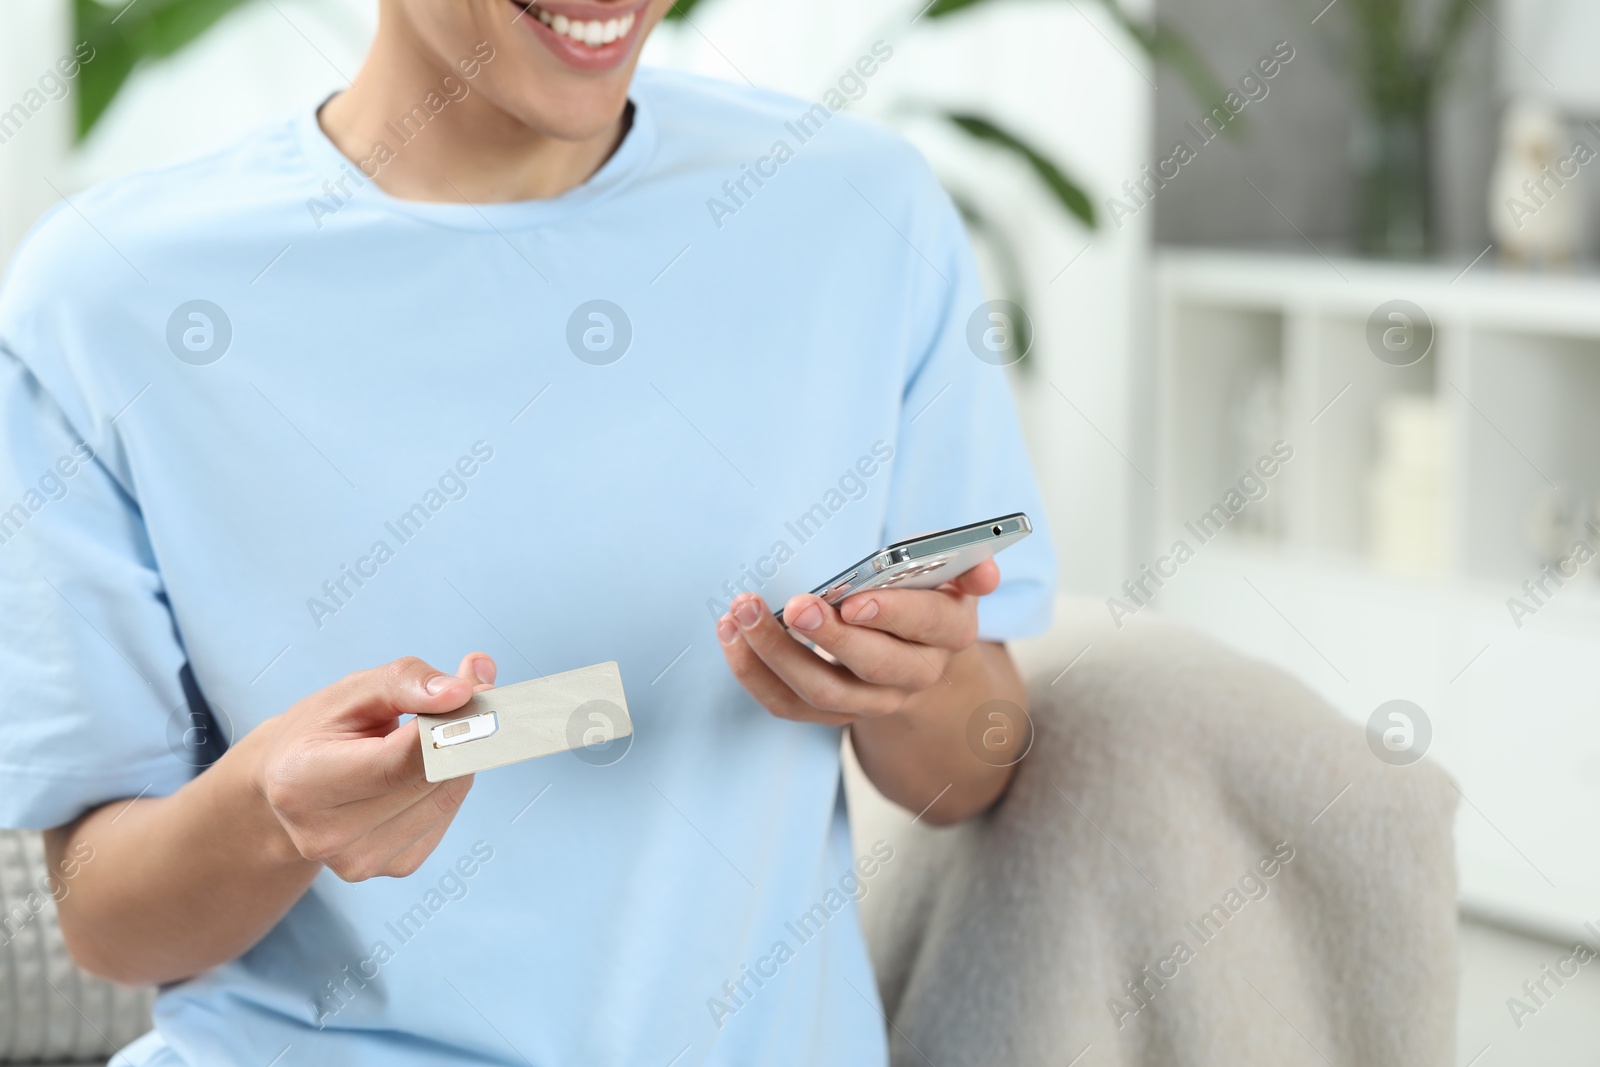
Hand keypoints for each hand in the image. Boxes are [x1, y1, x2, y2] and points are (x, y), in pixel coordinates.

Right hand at [252, 652, 496, 881]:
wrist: (289, 786)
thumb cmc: (319, 732)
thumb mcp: (350, 691)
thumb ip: (406, 682)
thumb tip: (464, 692)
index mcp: (304, 784)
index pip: (398, 762)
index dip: (445, 727)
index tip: (474, 692)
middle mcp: (328, 835)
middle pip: (429, 780)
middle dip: (461, 732)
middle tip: (472, 693)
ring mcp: (361, 860)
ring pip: (446, 796)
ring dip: (460, 756)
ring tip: (438, 728)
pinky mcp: (394, 867)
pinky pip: (446, 814)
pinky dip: (448, 783)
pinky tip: (423, 767)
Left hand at [715, 559, 999, 726]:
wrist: (919, 658)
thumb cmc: (926, 597)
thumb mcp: (952, 576)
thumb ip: (965, 563)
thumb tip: (984, 571)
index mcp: (950, 634)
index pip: (929, 625)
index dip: (893, 614)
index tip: (854, 600)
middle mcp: (915, 676)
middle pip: (874, 667)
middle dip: (831, 637)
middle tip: (793, 606)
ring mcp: (872, 702)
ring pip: (823, 691)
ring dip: (777, 654)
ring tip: (743, 613)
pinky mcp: (831, 712)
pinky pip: (788, 705)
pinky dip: (754, 674)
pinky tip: (731, 635)